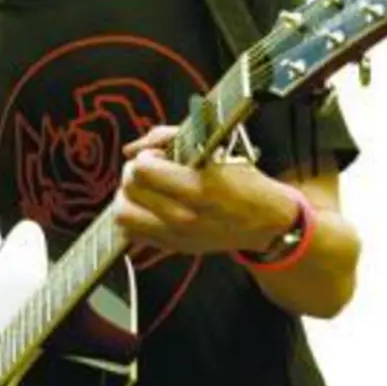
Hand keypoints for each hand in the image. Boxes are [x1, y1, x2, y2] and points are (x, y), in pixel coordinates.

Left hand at [115, 126, 295, 255]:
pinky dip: (132, 218)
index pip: (142, 169)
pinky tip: (147, 208)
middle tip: (150, 170)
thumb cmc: (242, 181)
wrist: (265, 220)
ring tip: (144, 190)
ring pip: (121, 215)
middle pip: (128, 189)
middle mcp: (184, 215)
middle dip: (134, 173)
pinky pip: (130, 233)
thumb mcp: (214, 148)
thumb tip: (132, 149)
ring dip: (127, 197)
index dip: (146, 157)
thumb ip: (168, 138)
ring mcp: (176, 235)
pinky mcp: (171, 247)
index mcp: (198, 187)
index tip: (158, 156)